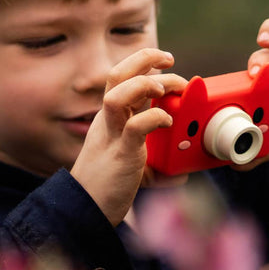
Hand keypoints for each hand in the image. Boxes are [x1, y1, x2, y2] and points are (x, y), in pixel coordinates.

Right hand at [70, 48, 187, 225]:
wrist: (86, 210)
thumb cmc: (108, 185)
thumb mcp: (132, 164)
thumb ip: (156, 163)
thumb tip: (182, 172)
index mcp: (110, 117)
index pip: (121, 77)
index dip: (142, 63)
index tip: (165, 61)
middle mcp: (107, 120)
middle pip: (117, 75)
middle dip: (144, 59)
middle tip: (170, 60)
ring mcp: (112, 135)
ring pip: (118, 95)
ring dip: (144, 85)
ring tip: (164, 89)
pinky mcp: (121, 154)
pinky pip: (135, 127)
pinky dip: (155, 118)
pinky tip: (168, 122)